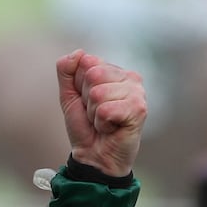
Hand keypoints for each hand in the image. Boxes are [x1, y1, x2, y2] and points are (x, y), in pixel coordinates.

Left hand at [56, 49, 147, 176]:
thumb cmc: (84, 125)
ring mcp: (137, 92)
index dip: (78, 86)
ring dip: (94, 113)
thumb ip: (66, 70)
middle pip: (92, 75)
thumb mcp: (69, 94)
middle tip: (96, 113)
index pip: (86, 62)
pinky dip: (101, 123)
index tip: (86, 101)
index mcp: (113, 70)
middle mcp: (129, 77)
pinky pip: (106, 109)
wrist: (93, 154)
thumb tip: (79, 52)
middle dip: (86, 99)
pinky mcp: (139, 109)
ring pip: (98, 93)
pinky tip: (111, 128)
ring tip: (103, 121)